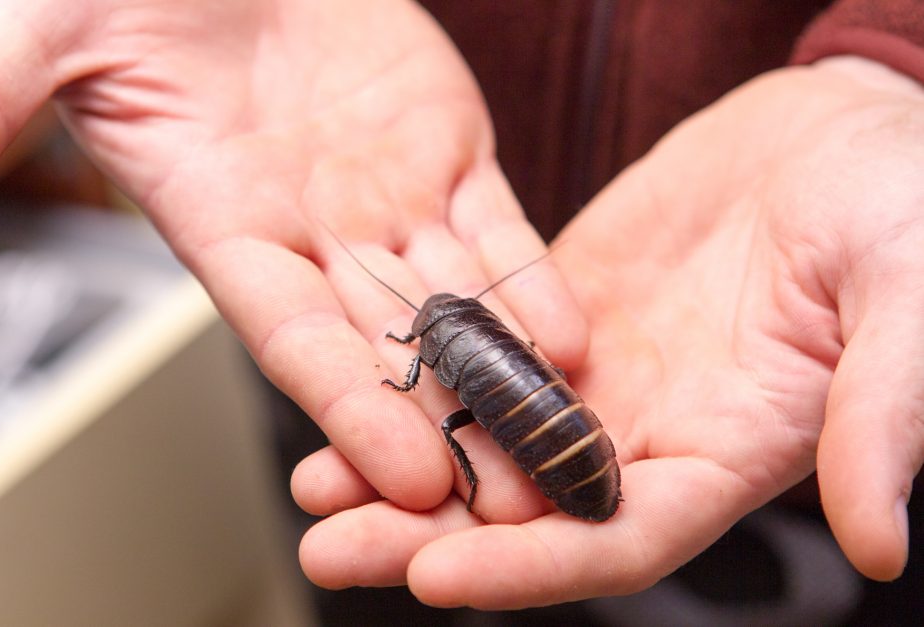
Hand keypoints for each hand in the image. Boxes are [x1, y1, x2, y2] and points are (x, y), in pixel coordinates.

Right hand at [0, 2, 584, 510]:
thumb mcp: (48, 39)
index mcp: (229, 231)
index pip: (297, 344)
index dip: (351, 411)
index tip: (407, 479)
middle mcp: (318, 238)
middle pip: (390, 354)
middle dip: (447, 426)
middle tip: (506, 500)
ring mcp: (393, 200)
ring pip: (458, 306)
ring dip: (506, 375)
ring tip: (555, 437)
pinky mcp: (450, 153)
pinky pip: (500, 231)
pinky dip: (533, 284)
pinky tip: (569, 339)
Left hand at [295, 56, 923, 607]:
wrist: (847, 130)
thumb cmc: (900, 210)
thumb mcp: (908, 302)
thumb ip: (883, 417)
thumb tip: (881, 546)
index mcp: (725, 449)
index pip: (614, 538)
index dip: (531, 566)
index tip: (439, 578)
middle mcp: (647, 426)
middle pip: (524, 508)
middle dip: (427, 533)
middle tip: (332, 550)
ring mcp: (597, 366)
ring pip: (484, 433)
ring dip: (400, 462)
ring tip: (312, 484)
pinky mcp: (560, 304)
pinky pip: (479, 348)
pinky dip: (422, 375)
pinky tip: (355, 383)